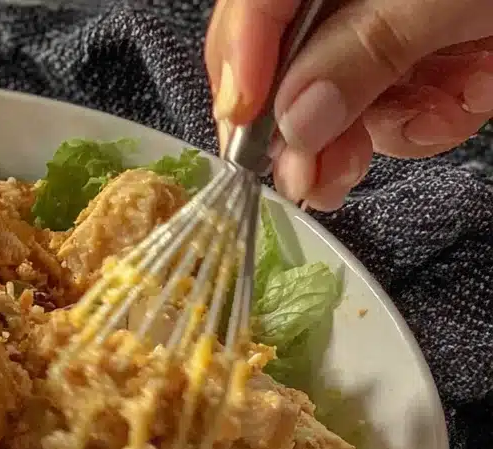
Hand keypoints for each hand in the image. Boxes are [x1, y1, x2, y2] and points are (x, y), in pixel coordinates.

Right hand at [206, 0, 492, 209]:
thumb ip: (367, 48)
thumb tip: (293, 117)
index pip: (262, 3)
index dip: (241, 61)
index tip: (244, 124)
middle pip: (290, 60)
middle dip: (298, 123)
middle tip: (300, 178)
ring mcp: (395, 26)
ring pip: (340, 97)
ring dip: (363, 133)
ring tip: (381, 150)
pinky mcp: (434, 59)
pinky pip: (401, 108)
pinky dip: (427, 119)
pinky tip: (461, 98)